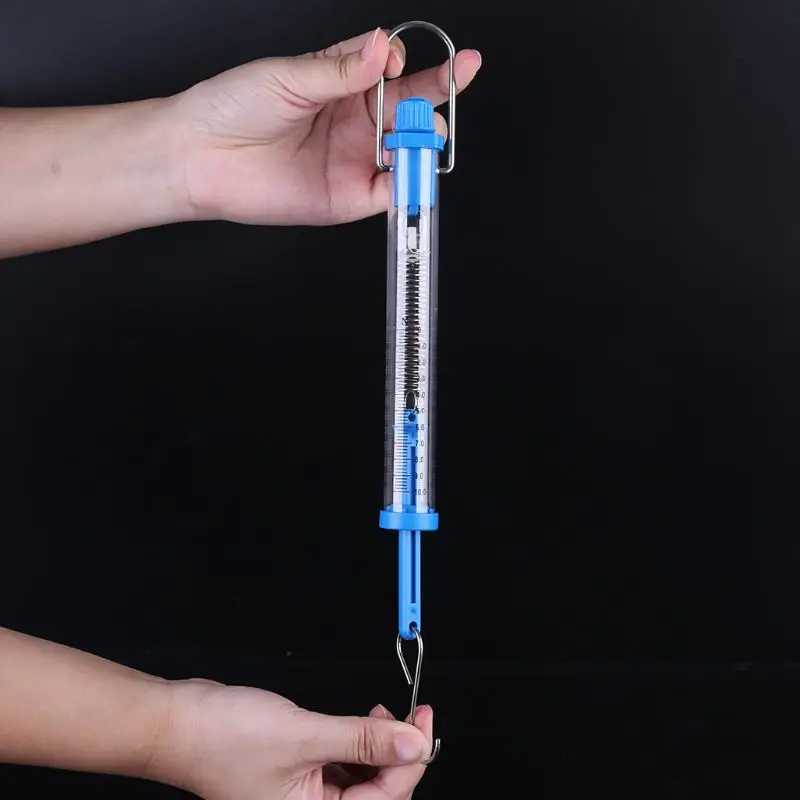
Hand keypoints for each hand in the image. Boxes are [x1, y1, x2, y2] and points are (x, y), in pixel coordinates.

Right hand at [150, 678, 434, 799]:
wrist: (177, 721)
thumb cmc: (225, 738)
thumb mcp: (305, 735)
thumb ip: (362, 740)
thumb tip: (413, 743)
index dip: (410, 761)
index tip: (423, 722)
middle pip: (377, 794)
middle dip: (399, 755)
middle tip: (413, 715)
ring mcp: (302, 795)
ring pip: (361, 780)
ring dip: (379, 747)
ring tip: (386, 713)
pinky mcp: (297, 773)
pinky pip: (341, 767)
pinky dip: (357, 745)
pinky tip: (364, 721)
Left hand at [172, 27, 480, 225]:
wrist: (202, 157)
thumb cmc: (234, 107)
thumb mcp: (291, 76)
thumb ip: (342, 69)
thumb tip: (383, 48)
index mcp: (342, 82)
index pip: (393, 68)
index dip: (412, 64)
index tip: (419, 61)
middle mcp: (355, 120)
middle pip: (411, 108)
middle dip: (434, 98)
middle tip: (436, 95)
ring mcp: (355, 159)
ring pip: (409, 149)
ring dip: (425, 140)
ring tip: (425, 132)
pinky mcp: (351, 197)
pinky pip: (392, 192)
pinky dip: (411, 184)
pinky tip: (414, 169)